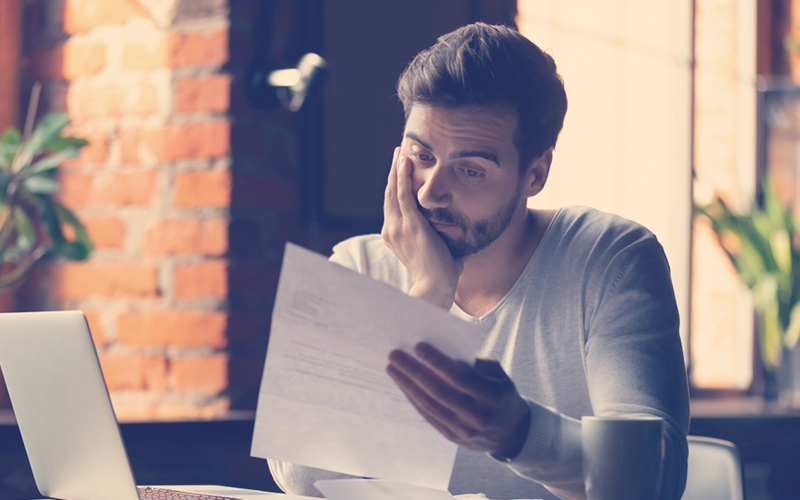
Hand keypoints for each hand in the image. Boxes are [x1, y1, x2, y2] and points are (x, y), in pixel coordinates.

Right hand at [381, 147, 461, 309]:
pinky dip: (402, 176)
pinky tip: (404, 161)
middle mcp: (392, 229)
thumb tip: (456, 229)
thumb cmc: (441, 274)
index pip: (393, 204)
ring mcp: (398, 226)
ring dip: (397, 168)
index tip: (400, 170)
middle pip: (390, 193)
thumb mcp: (437, 249)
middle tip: (398, 153)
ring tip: (400, 151)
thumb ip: (441, 237)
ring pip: (394, 189)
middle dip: (394, 171)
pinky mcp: (409, 224)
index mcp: (395, 235)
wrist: (435, 287)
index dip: (396, 185)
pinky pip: (402, 194)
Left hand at [386, 342, 530, 457]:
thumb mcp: (499, 375)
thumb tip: (442, 351)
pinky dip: (413, 398)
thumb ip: (475, 364)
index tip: (418, 346)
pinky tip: (403, 385)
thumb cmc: (501, 394)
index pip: (459, 377)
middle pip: (439, 391)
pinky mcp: (452, 437)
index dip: (437, 361)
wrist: (510, 432)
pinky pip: (428, 415)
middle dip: (414, 371)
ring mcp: (463, 429)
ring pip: (429, 405)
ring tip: (392, 368)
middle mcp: (477, 415)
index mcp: (492, 396)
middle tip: (395, 355)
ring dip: (407, 385)